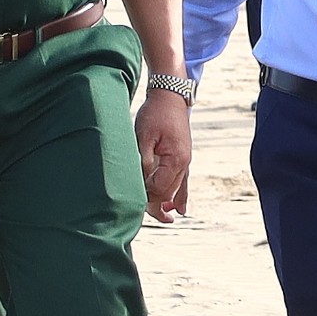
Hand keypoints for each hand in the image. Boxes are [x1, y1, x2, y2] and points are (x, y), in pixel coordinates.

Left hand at [135, 91, 191, 221]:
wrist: (170, 96)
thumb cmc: (155, 114)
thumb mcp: (144, 137)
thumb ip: (144, 161)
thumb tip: (141, 182)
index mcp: (176, 160)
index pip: (160, 188)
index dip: (146, 197)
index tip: (131, 201)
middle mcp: (184, 163)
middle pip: (169, 191)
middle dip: (155, 204)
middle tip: (141, 216)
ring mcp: (185, 160)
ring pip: (177, 188)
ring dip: (168, 203)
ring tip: (166, 220)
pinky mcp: (182, 157)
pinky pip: (183, 181)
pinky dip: (181, 195)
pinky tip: (181, 208)